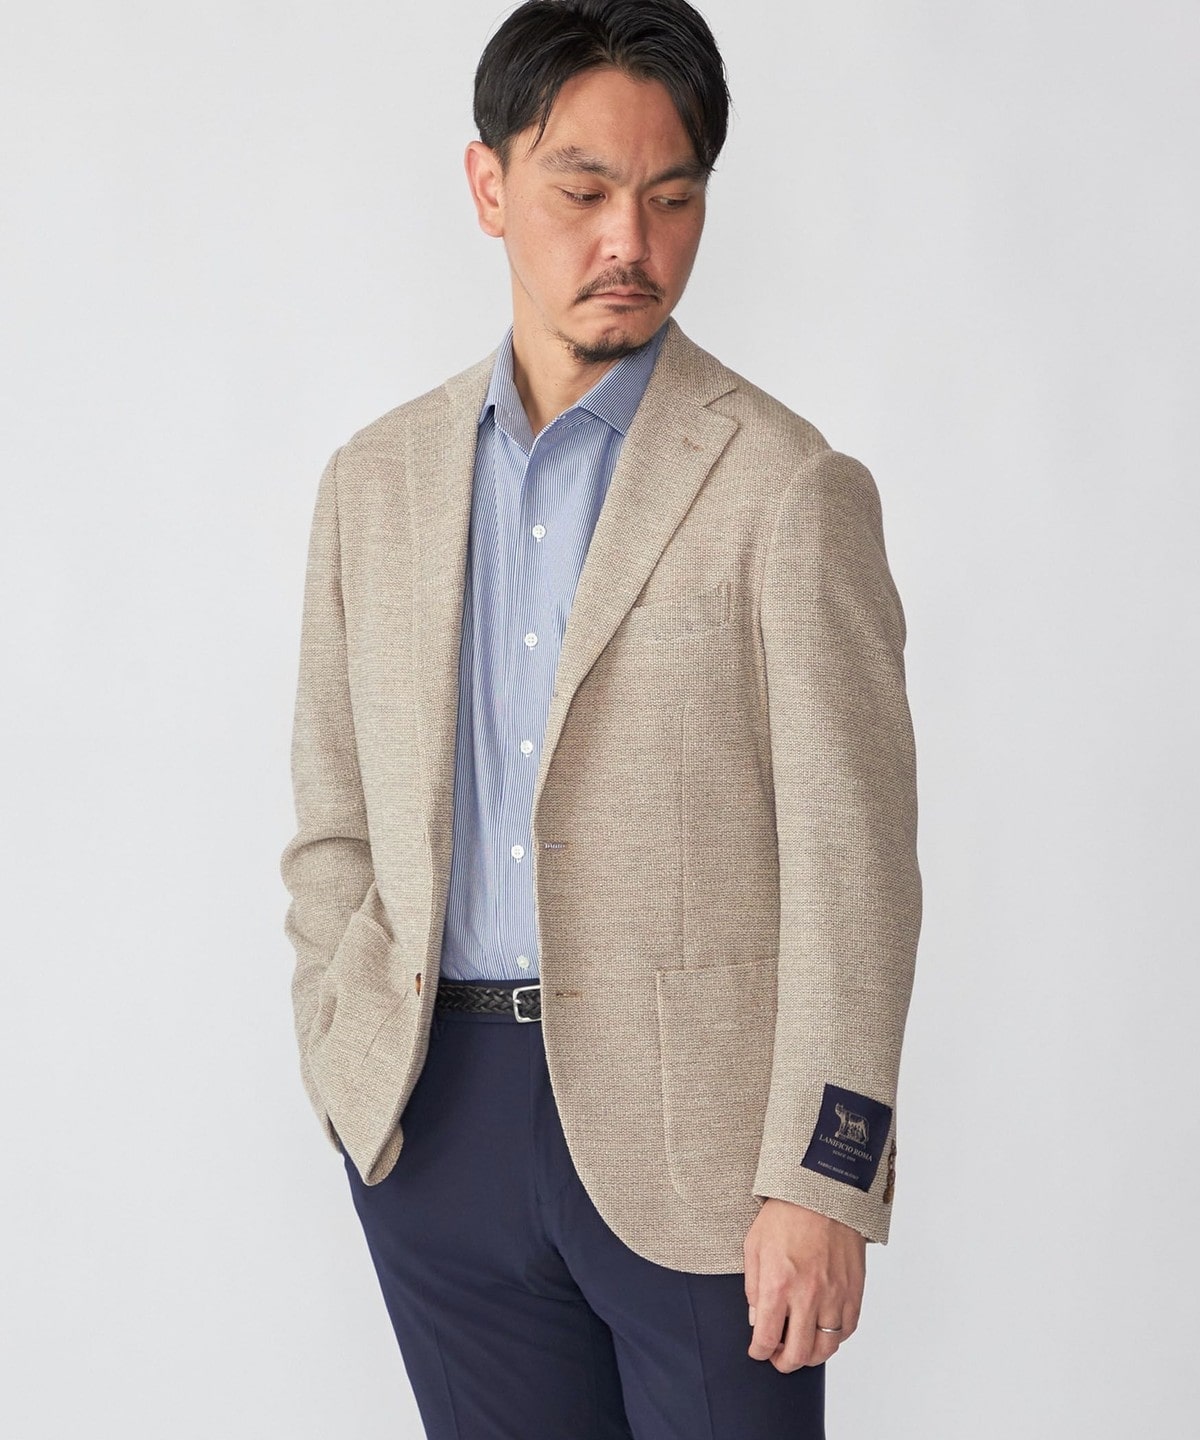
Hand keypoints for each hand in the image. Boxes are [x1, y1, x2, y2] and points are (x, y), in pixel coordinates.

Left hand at [743, 1198, 865, 1371]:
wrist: (822, 1190)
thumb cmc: (785, 1214)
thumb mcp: (754, 1246)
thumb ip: (752, 1288)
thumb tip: (756, 1320)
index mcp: (778, 1285)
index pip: (767, 1339)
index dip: (759, 1352)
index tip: (758, 1350)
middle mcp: (808, 1296)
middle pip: (798, 1354)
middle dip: (783, 1362)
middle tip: (778, 1356)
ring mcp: (834, 1295)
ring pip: (826, 1348)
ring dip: (811, 1355)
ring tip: (801, 1347)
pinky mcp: (854, 1290)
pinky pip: (847, 1329)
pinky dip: (834, 1338)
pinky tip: (823, 1330)